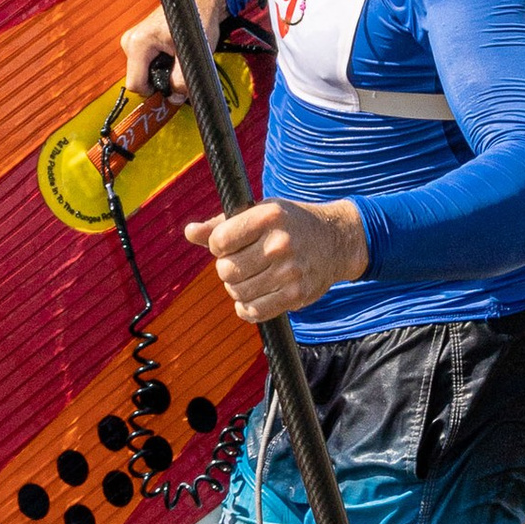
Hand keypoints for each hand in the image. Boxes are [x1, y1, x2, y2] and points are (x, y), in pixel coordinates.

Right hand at [119, 0, 225, 97]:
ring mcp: (135, 40)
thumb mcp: (192, 55)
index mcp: (138, 43)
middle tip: (181, 68)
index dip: (156, 93)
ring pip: (146, 72)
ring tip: (180, 57)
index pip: (136, 85)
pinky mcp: (142, 41)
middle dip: (162, 81)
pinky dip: (163, 64)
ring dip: (164, 72)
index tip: (173, 88)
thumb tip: (175, 98)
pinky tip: (176, 53)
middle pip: (142, 80)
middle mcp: (131, 41)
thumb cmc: (197, 18)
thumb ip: (182, 81)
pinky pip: (149, 63)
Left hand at [185, 195, 368, 323]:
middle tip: (242, 262)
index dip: (219, 245)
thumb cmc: (289, 223)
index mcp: (268, 216)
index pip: (219, 241)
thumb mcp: (259, 212)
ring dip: (237, 288)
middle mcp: (280, 243)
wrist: (335, 241)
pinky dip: (246, 308)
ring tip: (250, 277)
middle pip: (226, 270)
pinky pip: (254, 311)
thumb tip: (189, 232)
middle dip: (227, 268)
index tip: (230, 244)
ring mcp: (290, 271)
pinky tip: (253, 297)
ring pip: (237, 292)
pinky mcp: (296, 295)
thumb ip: (221, 224)